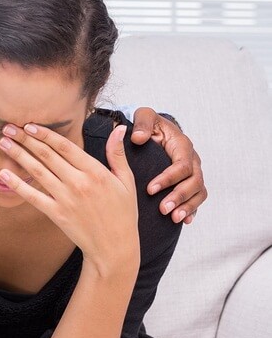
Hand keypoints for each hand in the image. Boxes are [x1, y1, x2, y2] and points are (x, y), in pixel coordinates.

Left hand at [0, 123, 139, 277]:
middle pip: (47, 155)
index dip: (45, 134)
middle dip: (25, 139)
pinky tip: (4, 174)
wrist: (114, 247)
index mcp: (95, 172)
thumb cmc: (122, 213)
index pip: (65, 146)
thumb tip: (119, 129)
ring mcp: (66, 199)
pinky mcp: (56, 214)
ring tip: (3, 143)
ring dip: (18, 155)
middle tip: (8, 128)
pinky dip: (17, 185)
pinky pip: (33, 196)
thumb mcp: (126, 182)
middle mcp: (78, 183)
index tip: (30, 125)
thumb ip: (117, 154)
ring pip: (37, 171)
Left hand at [131, 107, 206, 224]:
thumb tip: (139, 138)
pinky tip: (184, 221)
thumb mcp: (144, 116)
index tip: (150, 189)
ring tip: (174, 218)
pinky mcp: (190, 182)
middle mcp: (192, 160)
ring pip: (199, 192)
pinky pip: (197, 198)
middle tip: (163, 209)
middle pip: (194, 182)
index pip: (181, 165)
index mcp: (182, 145)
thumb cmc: (149, 124)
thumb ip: (142, 123)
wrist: (154, 130)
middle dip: (179, 197)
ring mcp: (193, 172)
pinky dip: (192, 210)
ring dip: (188, 206)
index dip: (168, 179)